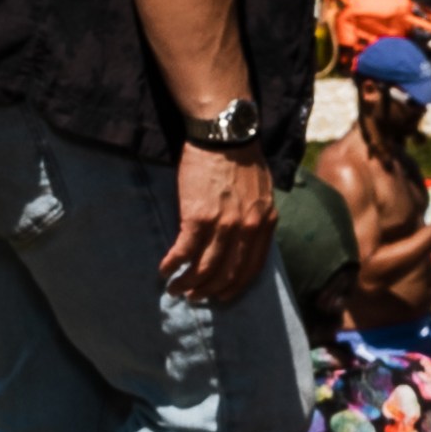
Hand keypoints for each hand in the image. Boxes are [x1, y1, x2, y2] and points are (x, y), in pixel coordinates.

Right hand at [162, 148, 274, 306]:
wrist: (225, 135)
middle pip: (228, 274)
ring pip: (204, 268)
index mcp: (266, 222)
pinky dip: (173, 265)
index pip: (252, 268)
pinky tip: (164, 269)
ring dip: (188, 283)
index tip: (221, 296)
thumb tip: (248, 240)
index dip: (235, 287)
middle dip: (209, 291)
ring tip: (175, 288)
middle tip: (194, 296)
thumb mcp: (263, 192)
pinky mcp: (198, 217)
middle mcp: (248, 228)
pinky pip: (184, 251)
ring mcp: (224, 224)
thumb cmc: (243, 159)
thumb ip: (258, 217)